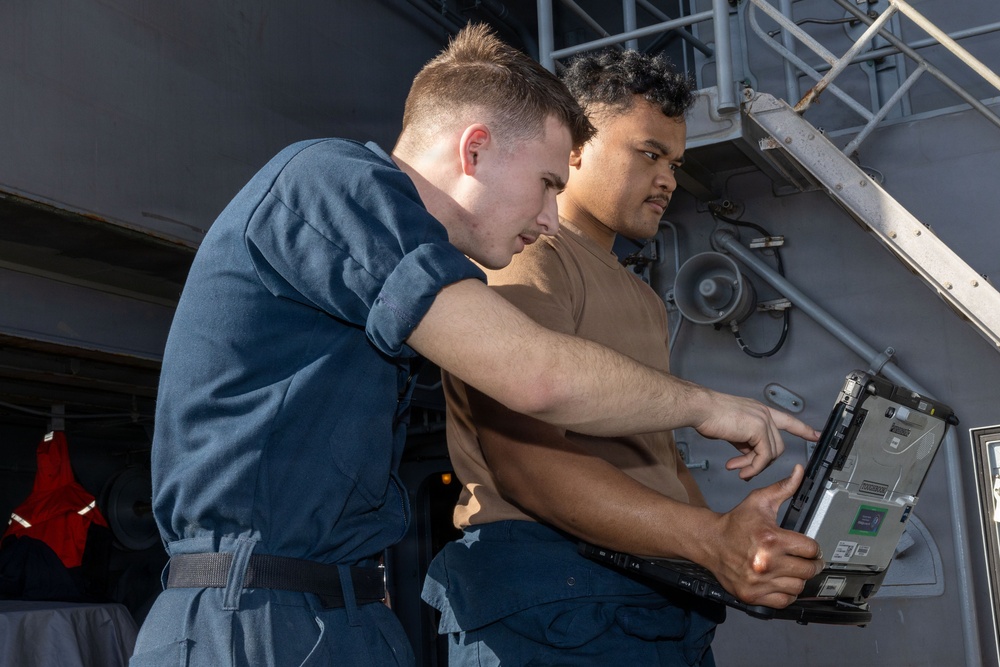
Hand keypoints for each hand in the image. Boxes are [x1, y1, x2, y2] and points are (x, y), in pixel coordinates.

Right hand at [694, 391, 819, 479]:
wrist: (701, 409)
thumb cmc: (709, 416)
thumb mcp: (733, 429)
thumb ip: (745, 439)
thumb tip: (748, 453)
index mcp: (760, 411)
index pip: (788, 420)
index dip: (803, 429)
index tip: (816, 435)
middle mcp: (765, 413)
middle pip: (778, 445)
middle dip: (762, 461)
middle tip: (744, 470)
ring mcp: (764, 420)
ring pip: (772, 453)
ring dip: (756, 466)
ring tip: (740, 471)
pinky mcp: (759, 429)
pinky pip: (763, 456)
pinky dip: (754, 467)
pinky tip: (742, 470)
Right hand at [706, 464, 824, 607]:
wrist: (710, 541)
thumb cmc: (736, 523)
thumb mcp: (759, 501)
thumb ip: (783, 487)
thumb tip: (798, 471)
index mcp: (771, 539)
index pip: (810, 549)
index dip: (813, 547)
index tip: (809, 548)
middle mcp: (766, 562)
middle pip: (808, 570)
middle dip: (811, 564)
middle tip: (807, 561)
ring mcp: (759, 581)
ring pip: (798, 588)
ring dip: (799, 579)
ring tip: (794, 571)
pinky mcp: (752, 595)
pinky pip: (783, 602)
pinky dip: (786, 594)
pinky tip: (782, 583)